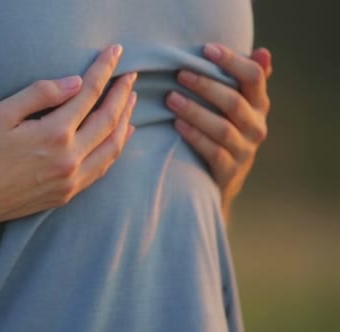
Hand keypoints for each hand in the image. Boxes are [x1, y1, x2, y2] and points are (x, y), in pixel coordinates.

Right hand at [0, 44, 137, 233]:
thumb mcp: (1, 114)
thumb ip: (40, 94)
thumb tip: (75, 82)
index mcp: (54, 134)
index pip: (89, 94)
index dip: (104, 70)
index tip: (115, 52)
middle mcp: (69, 159)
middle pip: (109, 120)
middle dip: (122, 95)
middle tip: (131, 77)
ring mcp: (69, 181)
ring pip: (112, 148)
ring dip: (125, 122)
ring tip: (131, 103)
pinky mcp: (64, 195)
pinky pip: (101, 170)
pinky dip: (114, 151)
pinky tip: (118, 140)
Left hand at [165, 43, 272, 218]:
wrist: (221, 182)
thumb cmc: (223, 132)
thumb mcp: (236, 107)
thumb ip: (243, 81)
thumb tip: (262, 51)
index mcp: (260, 105)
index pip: (254, 76)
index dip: (232, 61)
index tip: (206, 49)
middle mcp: (257, 127)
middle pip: (234, 102)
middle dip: (205, 86)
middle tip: (179, 74)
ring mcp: (244, 151)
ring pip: (222, 128)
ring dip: (194, 111)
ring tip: (170, 98)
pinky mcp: (229, 171)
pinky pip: (213, 152)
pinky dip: (194, 137)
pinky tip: (177, 125)